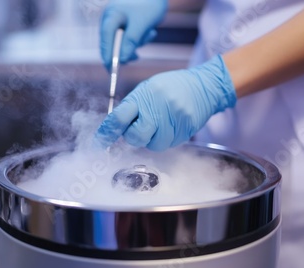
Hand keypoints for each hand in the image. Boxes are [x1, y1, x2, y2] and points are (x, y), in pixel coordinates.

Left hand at [95, 55, 236, 150]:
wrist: (204, 86)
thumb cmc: (172, 87)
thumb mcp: (148, 89)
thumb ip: (132, 108)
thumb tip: (114, 128)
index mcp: (144, 95)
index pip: (119, 117)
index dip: (107, 132)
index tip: (99, 142)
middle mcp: (158, 107)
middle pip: (136, 137)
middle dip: (135, 136)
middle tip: (142, 126)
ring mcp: (173, 119)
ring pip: (153, 145)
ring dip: (153, 139)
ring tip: (161, 123)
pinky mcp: (185, 130)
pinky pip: (169, 144)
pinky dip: (166, 138)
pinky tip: (172, 125)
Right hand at [100, 0, 167, 69]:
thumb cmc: (149, 3)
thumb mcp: (141, 24)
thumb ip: (131, 42)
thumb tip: (122, 60)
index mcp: (111, 17)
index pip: (106, 42)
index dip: (108, 57)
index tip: (111, 72)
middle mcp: (110, 18)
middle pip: (113, 43)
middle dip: (126, 50)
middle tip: (137, 57)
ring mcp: (117, 19)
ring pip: (123, 40)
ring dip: (136, 42)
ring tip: (150, 33)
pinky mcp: (125, 20)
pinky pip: (129, 35)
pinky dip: (139, 37)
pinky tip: (149, 30)